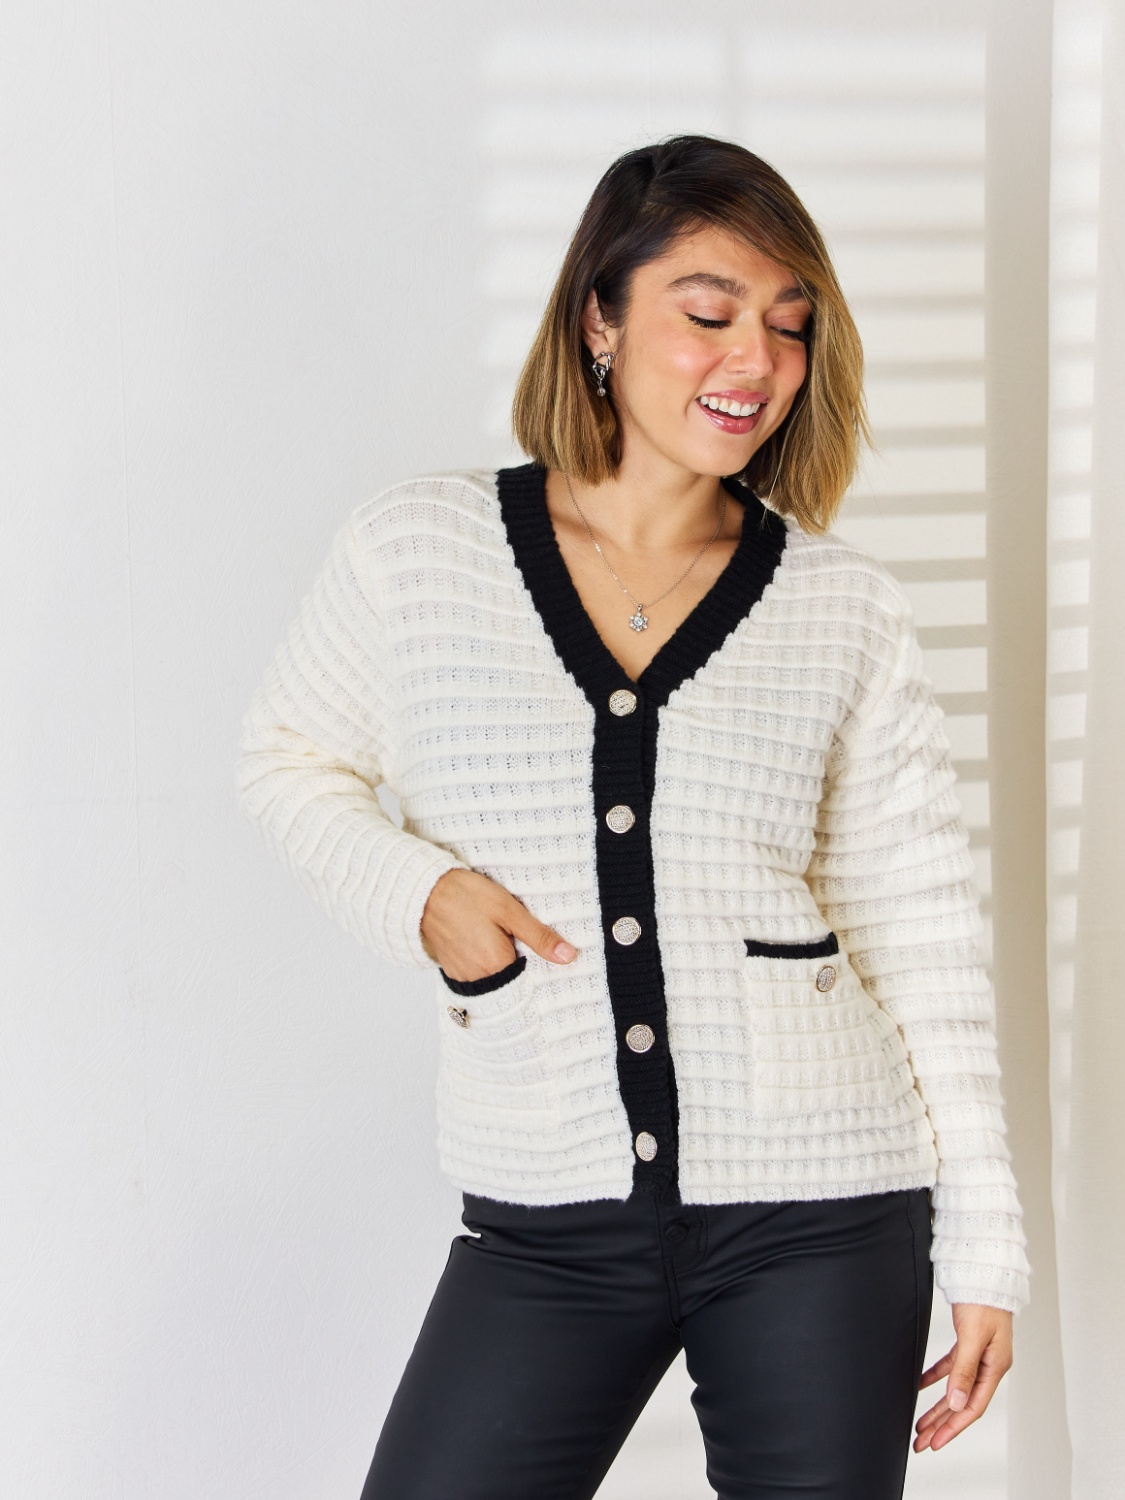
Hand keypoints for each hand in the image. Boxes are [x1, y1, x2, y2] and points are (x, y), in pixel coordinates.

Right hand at [420, 868, 577, 982]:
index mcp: (497, 965)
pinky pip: (475, 972)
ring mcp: (462, 974)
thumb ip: (539, 937)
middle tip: (516, 937)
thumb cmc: (466, 896)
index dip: (538, 966)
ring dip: (499, 961)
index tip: (540, 951)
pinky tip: (482, 939)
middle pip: (510, 979)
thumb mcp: (509, 910)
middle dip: (518, 962)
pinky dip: (482, 960)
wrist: (423, 891)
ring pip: (492, 976)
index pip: (529, 980)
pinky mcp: (451, 968)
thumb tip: (569, 956)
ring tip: (498, 936)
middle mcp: (478, 977)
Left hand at [914, 1303, 1012, 1451]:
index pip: (973, 1407)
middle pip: (962, 1402)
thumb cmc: (983, 1299)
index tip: (935, 1442)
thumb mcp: (972, 1336)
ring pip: (955, 1388)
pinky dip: (935, 1377)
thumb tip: (955, 1403)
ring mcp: (978, 1354)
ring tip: (920, 1423)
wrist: (983, 1270)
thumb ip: (963, 1370)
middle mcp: (988, 1364)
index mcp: (995, 1367)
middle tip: (922, 1441)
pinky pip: (950, 1367)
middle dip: (941, 1424)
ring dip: (937, 1406)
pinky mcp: (967, 1342)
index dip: (953, 1427)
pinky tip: (920, 1385)